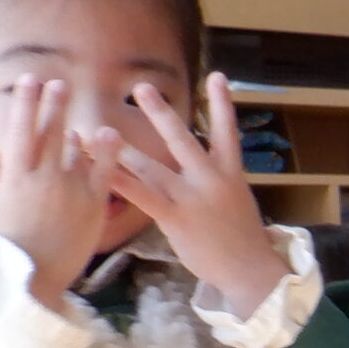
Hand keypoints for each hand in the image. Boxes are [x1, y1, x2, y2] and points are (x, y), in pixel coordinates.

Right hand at [0, 76, 124, 301]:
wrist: (29, 280)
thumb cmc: (1, 246)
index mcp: (14, 175)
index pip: (20, 128)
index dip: (26, 102)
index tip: (30, 79)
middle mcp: (44, 177)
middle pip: (51, 131)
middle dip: (53, 104)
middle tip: (59, 83)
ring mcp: (71, 190)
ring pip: (76, 149)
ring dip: (76, 127)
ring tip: (76, 114)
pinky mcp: (94, 206)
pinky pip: (104, 173)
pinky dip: (107, 152)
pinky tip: (111, 134)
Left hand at [109, 73, 283, 318]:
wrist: (249, 271)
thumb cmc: (241, 240)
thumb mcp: (236, 203)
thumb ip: (215, 182)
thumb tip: (197, 169)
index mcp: (231, 173)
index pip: (228, 131)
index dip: (222, 103)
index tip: (217, 76)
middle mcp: (211, 179)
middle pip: (183, 139)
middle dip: (161, 113)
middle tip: (142, 87)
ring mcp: (192, 198)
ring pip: (152, 167)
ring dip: (123, 148)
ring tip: (100, 131)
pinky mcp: (175, 217)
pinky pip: (140, 196)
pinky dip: (118, 182)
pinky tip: (99, 172)